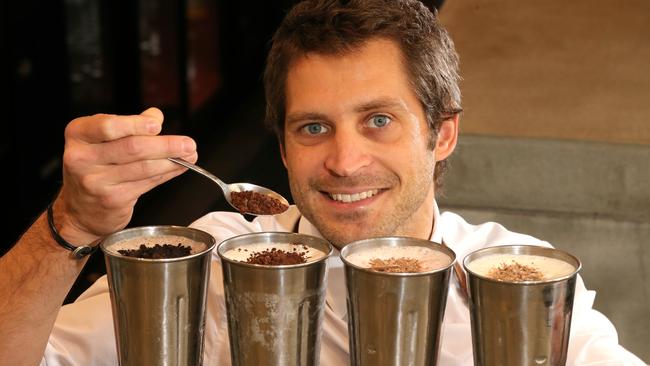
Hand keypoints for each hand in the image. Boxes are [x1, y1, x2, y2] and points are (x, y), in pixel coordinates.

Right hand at [55, 107, 196, 244]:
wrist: (79, 209)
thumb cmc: (96, 167)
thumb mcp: (103, 140)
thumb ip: (129, 125)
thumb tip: (155, 117)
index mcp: (79, 134)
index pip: (107, 126)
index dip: (135, 125)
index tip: (157, 126)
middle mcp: (82, 158)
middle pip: (132, 148)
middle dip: (165, 145)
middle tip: (188, 143)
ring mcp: (96, 181)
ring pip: (143, 167)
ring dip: (172, 161)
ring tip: (190, 155)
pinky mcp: (112, 199)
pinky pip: (147, 183)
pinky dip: (166, 173)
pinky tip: (178, 168)